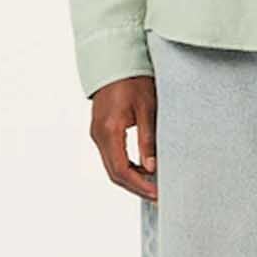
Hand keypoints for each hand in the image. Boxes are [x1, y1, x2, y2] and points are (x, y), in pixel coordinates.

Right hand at [89, 75, 157, 199]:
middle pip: (114, 173)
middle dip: (136, 187)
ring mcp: (97, 134)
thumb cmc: (133, 80)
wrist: (116, 62)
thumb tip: (152, 168)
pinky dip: (126, 167)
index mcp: (109, 131)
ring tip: (154, 185)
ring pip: (112, 166)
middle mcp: (98, 135)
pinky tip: (143, 169)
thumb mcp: (147, 108)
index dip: (139, 186)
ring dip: (131, 178)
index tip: (157, 194)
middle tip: (158, 195)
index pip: (121, 170)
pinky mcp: (101, 131)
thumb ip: (148, 139)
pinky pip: (112, 156)